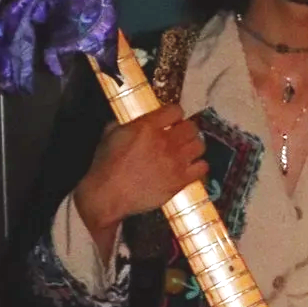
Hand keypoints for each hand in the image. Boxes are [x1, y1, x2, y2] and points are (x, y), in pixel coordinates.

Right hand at [72, 107, 205, 256]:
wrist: (108, 195)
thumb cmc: (105, 165)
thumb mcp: (110, 134)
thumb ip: (127, 123)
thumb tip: (135, 121)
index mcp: (147, 127)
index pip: (175, 110)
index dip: (174, 114)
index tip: (171, 120)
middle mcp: (165, 142)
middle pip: (191, 127)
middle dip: (186, 129)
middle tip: (179, 136)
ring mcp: (175, 162)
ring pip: (199, 145)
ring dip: (193, 146)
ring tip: (185, 151)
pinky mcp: (180, 181)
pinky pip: (202, 167)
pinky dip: (197, 166)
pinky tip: (189, 168)